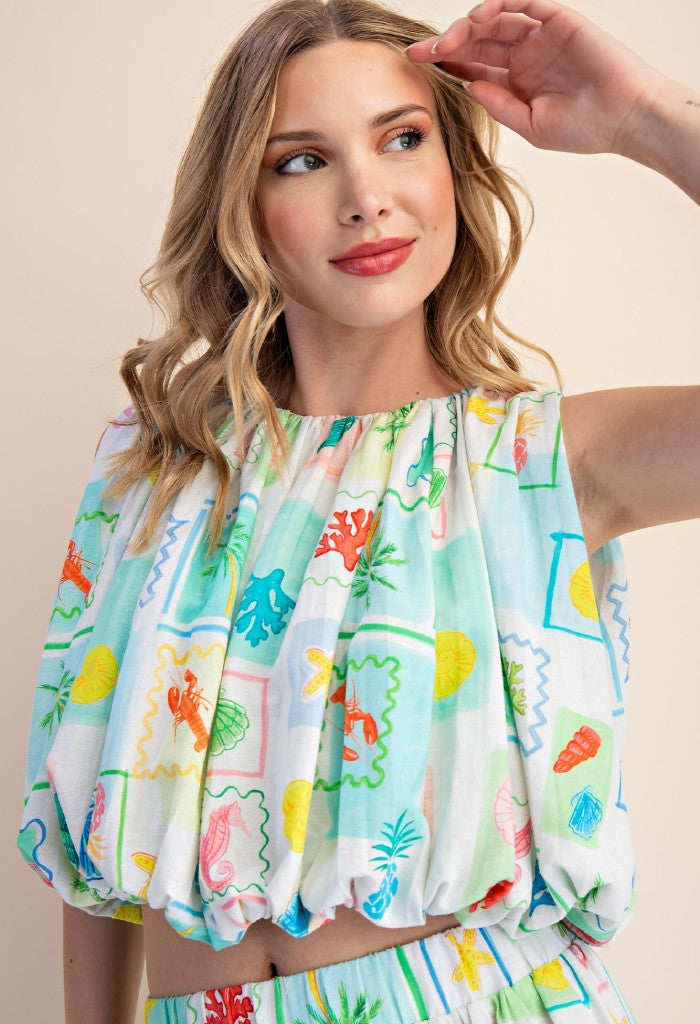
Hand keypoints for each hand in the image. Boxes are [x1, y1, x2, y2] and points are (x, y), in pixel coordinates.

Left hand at [405, 0, 667, 156]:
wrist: (625, 119)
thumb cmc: (584, 130)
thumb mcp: (531, 125)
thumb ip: (499, 105)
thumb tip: (467, 84)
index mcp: (517, 81)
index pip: (474, 65)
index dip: (447, 62)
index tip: (418, 64)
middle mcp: (526, 55)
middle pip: (478, 41)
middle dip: (447, 44)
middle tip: (421, 52)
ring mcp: (541, 36)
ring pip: (496, 20)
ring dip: (467, 26)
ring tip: (447, 40)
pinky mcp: (559, 20)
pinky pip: (526, 2)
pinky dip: (501, 3)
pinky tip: (478, 16)